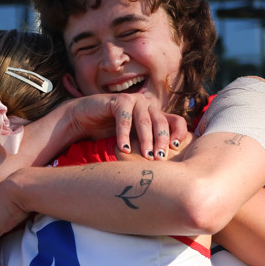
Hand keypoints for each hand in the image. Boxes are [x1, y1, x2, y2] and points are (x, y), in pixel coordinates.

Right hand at [68, 93, 187, 159]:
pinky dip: (124, 135)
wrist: (85, 121)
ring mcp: (135, 100)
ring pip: (145, 121)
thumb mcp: (135, 141)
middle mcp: (149, 105)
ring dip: (146, 140)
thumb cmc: (112, 134)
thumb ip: (150, 146)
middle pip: (161, 122)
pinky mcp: (120, 100)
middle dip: (161, 141)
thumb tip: (167, 165)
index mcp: (157, 114)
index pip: (176, 121)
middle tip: (160, 158)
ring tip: (146, 156)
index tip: (176, 148)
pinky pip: (125, 119)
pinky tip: (124, 149)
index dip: (179, 133)